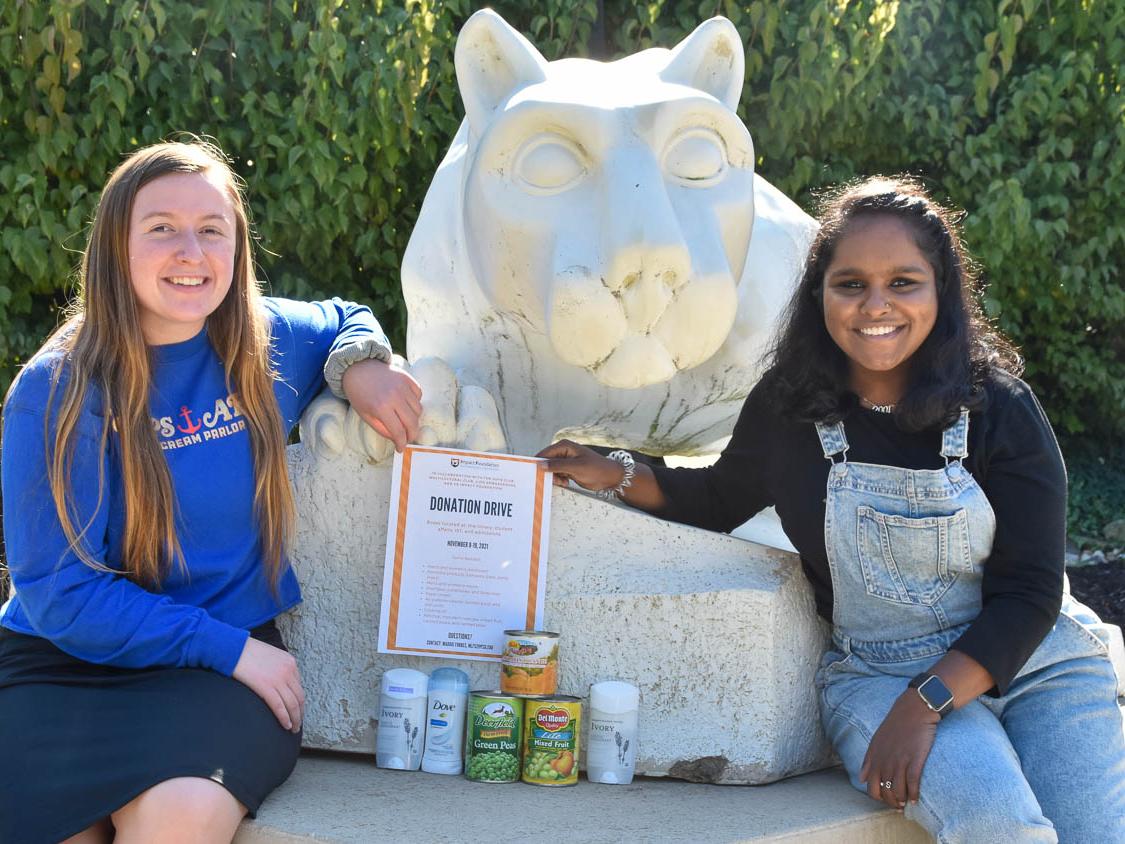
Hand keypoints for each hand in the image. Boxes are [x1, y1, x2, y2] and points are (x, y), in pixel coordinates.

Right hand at [232, 637, 304, 732]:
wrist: (232, 648)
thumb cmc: (246, 652)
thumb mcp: (269, 656)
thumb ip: (277, 668)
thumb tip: (278, 683)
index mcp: (290, 662)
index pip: (299, 686)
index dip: (299, 701)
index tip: (297, 711)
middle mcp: (288, 670)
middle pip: (299, 696)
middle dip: (300, 712)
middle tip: (298, 724)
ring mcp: (278, 678)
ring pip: (292, 704)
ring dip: (295, 719)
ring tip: (293, 729)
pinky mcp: (266, 687)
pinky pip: (280, 706)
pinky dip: (285, 718)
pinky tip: (286, 726)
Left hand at [341, 358, 422, 451]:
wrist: (358, 367)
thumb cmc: (359, 393)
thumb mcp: (365, 415)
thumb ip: (382, 429)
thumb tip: (397, 438)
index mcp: (381, 408)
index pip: (399, 431)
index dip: (401, 443)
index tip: (401, 448)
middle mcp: (395, 397)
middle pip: (413, 423)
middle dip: (412, 434)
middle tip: (408, 438)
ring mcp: (403, 387)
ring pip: (418, 410)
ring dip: (414, 418)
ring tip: (405, 420)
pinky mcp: (407, 378)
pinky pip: (419, 395)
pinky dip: (415, 402)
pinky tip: (406, 404)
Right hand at [536, 439, 625, 492]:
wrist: (609, 477)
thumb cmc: (596, 469)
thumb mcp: (576, 468)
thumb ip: (557, 465)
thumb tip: (540, 465)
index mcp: (564, 446)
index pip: (544, 454)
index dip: (538, 463)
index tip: (533, 474)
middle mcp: (563, 452)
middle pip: (546, 462)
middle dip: (547, 472)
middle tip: (552, 481)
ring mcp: (565, 461)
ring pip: (550, 470)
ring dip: (554, 477)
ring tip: (563, 481)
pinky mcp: (568, 469)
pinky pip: (556, 474)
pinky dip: (559, 479)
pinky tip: (566, 482)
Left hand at [859, 690, 939, 809]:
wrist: (913, 711)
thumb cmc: (895, 725)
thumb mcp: (876, 741)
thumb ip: (868, 760)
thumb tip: (861, 779)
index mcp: (874, 758)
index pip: (871, 788)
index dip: (879, 798)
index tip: (886, 800)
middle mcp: (885, 763)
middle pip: (885, 793)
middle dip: (891, 803)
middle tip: (898, 806)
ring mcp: (899, 762)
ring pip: (898, 792)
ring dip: (902, 801)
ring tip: (906, 803)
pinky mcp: (914, 761)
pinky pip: (912, 785)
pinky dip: (913, 795)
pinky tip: (915, 799)